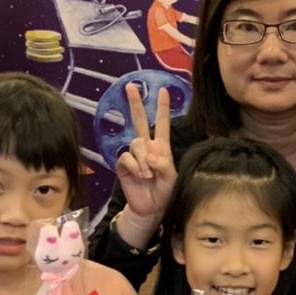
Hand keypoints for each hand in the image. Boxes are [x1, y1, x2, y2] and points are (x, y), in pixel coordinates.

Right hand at [114, 84, 177, 237]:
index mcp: (161, 147)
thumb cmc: (165, 192)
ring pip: (136, 144)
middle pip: (140, 121)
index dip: (162, 107)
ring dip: (144, 160)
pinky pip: (127, 157)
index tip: (163, 90)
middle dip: (135, 103)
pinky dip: (135, 166)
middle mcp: (147, 147)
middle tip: (131, 86)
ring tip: (148, 175)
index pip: (162, 123)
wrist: (150, 209)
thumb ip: (164, 165)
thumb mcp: (172, 179)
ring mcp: (134, 155)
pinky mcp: (123, 165)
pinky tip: (140, 176)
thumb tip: (150, 156)